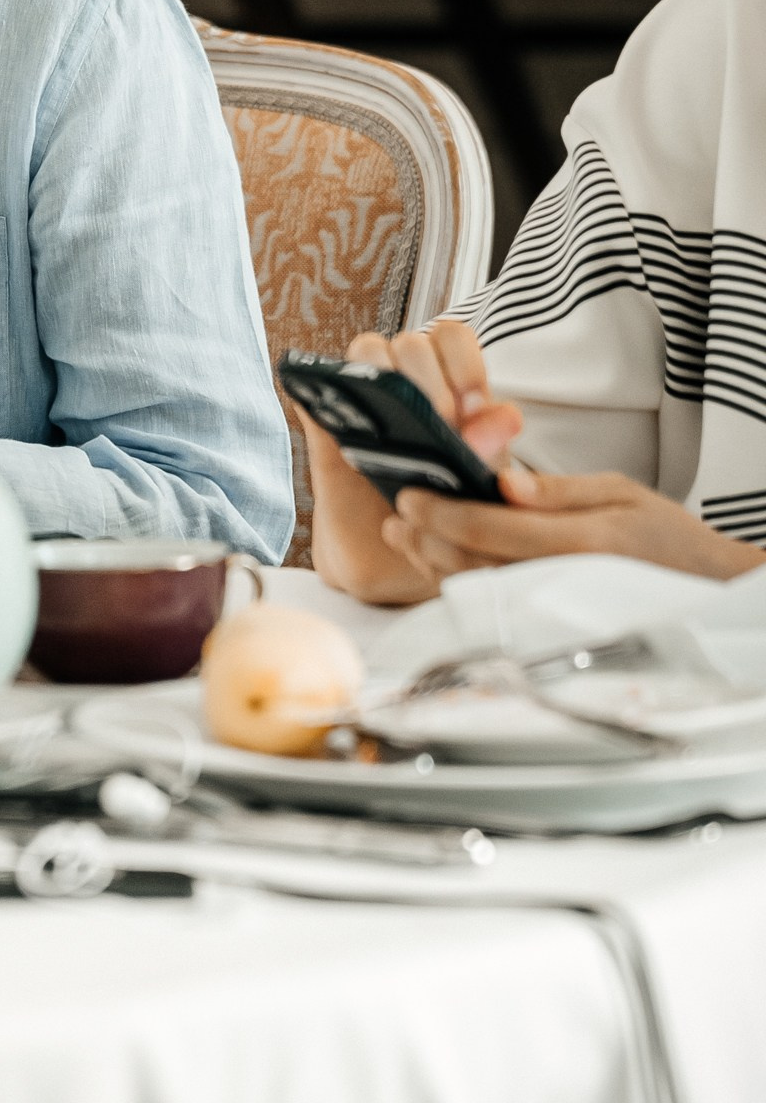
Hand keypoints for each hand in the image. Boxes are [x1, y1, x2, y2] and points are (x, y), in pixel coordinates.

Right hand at [304, 319, 525, 605]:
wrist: (391, 555)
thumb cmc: (438, 506)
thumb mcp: (475, 479)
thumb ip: (489, 447)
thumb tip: (507, 415)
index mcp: (445, 381)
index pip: (451, 337)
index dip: (462, 363)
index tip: (471, 407)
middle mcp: (403, 379)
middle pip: (411, 342)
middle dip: (428, 378)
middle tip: (440, 423)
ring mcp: (362, 395)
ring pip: (366, 348)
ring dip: (385, 377)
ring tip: (401, 426)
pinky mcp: (324, 418)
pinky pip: (315, 387)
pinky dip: (328, 393)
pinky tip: (351, 429)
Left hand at [382, 465, 758, 583]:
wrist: (705, 589)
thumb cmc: (666, 537)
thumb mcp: (621, 493)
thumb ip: (559, 490)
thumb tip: (503, 481)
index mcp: (578, 541)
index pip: (490, 527)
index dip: (443, 512)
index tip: (411, 496)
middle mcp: (560, 579)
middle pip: (473, 561)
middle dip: (426, 537)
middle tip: (397, 512)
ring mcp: (554, 607)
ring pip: (477, 587)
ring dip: (433, 562)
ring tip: (404, 535)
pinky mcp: (550, 621)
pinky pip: (495, 605)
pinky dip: (458, 583)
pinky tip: (437, 562)